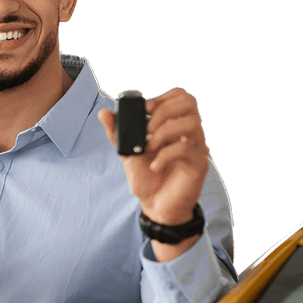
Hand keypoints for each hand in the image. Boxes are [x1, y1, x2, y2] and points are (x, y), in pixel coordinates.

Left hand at [99, 88, 209, 259]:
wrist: (156, 207)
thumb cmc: (146, 179)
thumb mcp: (127, 153)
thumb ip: (117, 133)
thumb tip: (103, 113)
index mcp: (175, 124)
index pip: (180, 96)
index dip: (160, 98)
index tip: (143, 112)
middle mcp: (189, 133)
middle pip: (188, 102)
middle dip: (162, 111)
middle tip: (147, 130)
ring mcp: (196, 147)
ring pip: (190, 123)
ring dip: (164, 132)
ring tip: (149, 147)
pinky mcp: (198, 165)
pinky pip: (186, 149)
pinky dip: (165, 155)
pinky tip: (154, 166)